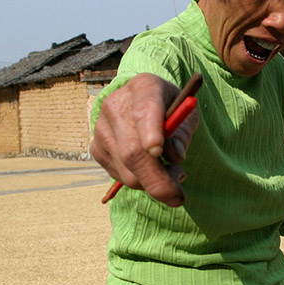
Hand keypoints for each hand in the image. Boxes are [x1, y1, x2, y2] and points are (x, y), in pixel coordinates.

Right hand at [90, 73, 198, 206]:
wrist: (142, 103)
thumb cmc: (170, 109)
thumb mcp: (187, 114)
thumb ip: (183, 132)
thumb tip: (175, 155)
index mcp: (144, 88)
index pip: (144, 109)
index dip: (150, 130)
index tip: (158, 150)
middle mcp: (116, 105)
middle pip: (132, 151)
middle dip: (157, 180)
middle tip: (179, 196)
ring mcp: (101, 128)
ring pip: (126, 171)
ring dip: (152, 184)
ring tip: (172, 174)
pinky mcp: (96, 148)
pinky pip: (119, 176)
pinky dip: (139, 182)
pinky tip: (151, 169)